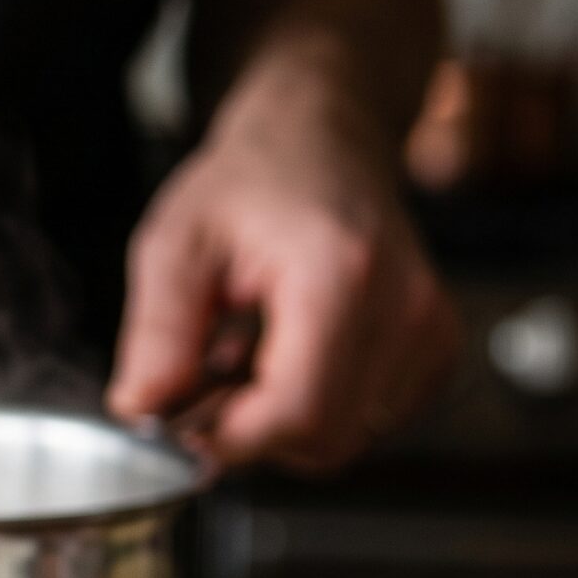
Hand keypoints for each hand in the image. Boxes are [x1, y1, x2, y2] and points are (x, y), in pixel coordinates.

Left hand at [107, 103, 459, 471]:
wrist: (321, 137)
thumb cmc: (250, 179)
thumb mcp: (174, 244)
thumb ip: (157, 336)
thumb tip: (141, 411)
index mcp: (340, 275)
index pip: (298, 412)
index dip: (231, 439)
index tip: (180, 429)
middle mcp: (405, 307)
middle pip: (324, 438)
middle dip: (250, 432)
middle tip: (202, 384)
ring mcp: (431, 329)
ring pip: (346, 437)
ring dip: (280, 421)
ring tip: (245, 354)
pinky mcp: (436, 347)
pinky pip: (371, 418)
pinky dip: (317, 407)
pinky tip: (285, 356)